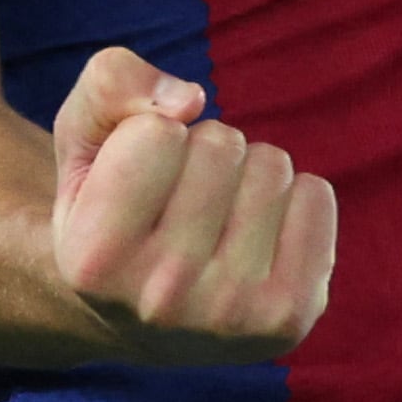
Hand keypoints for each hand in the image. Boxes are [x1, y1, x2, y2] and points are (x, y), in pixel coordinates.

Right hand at [47, 45, 336, 362]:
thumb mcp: (84, 140)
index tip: (134, 181)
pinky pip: (318, 197)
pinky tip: (254, 243)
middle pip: (222, 145)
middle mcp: (160, 299)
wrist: (143, 314)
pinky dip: (292, 201)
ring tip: (214, 222)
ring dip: (248, 175)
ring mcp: (230, 314)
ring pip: (273, 167)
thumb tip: (190, 99)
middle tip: (179, 202)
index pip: (157, 133)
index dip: (147, 136)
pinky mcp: (290, 316)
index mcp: (94, 262)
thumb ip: (110, 86)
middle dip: (204, 152)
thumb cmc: (112, 206)